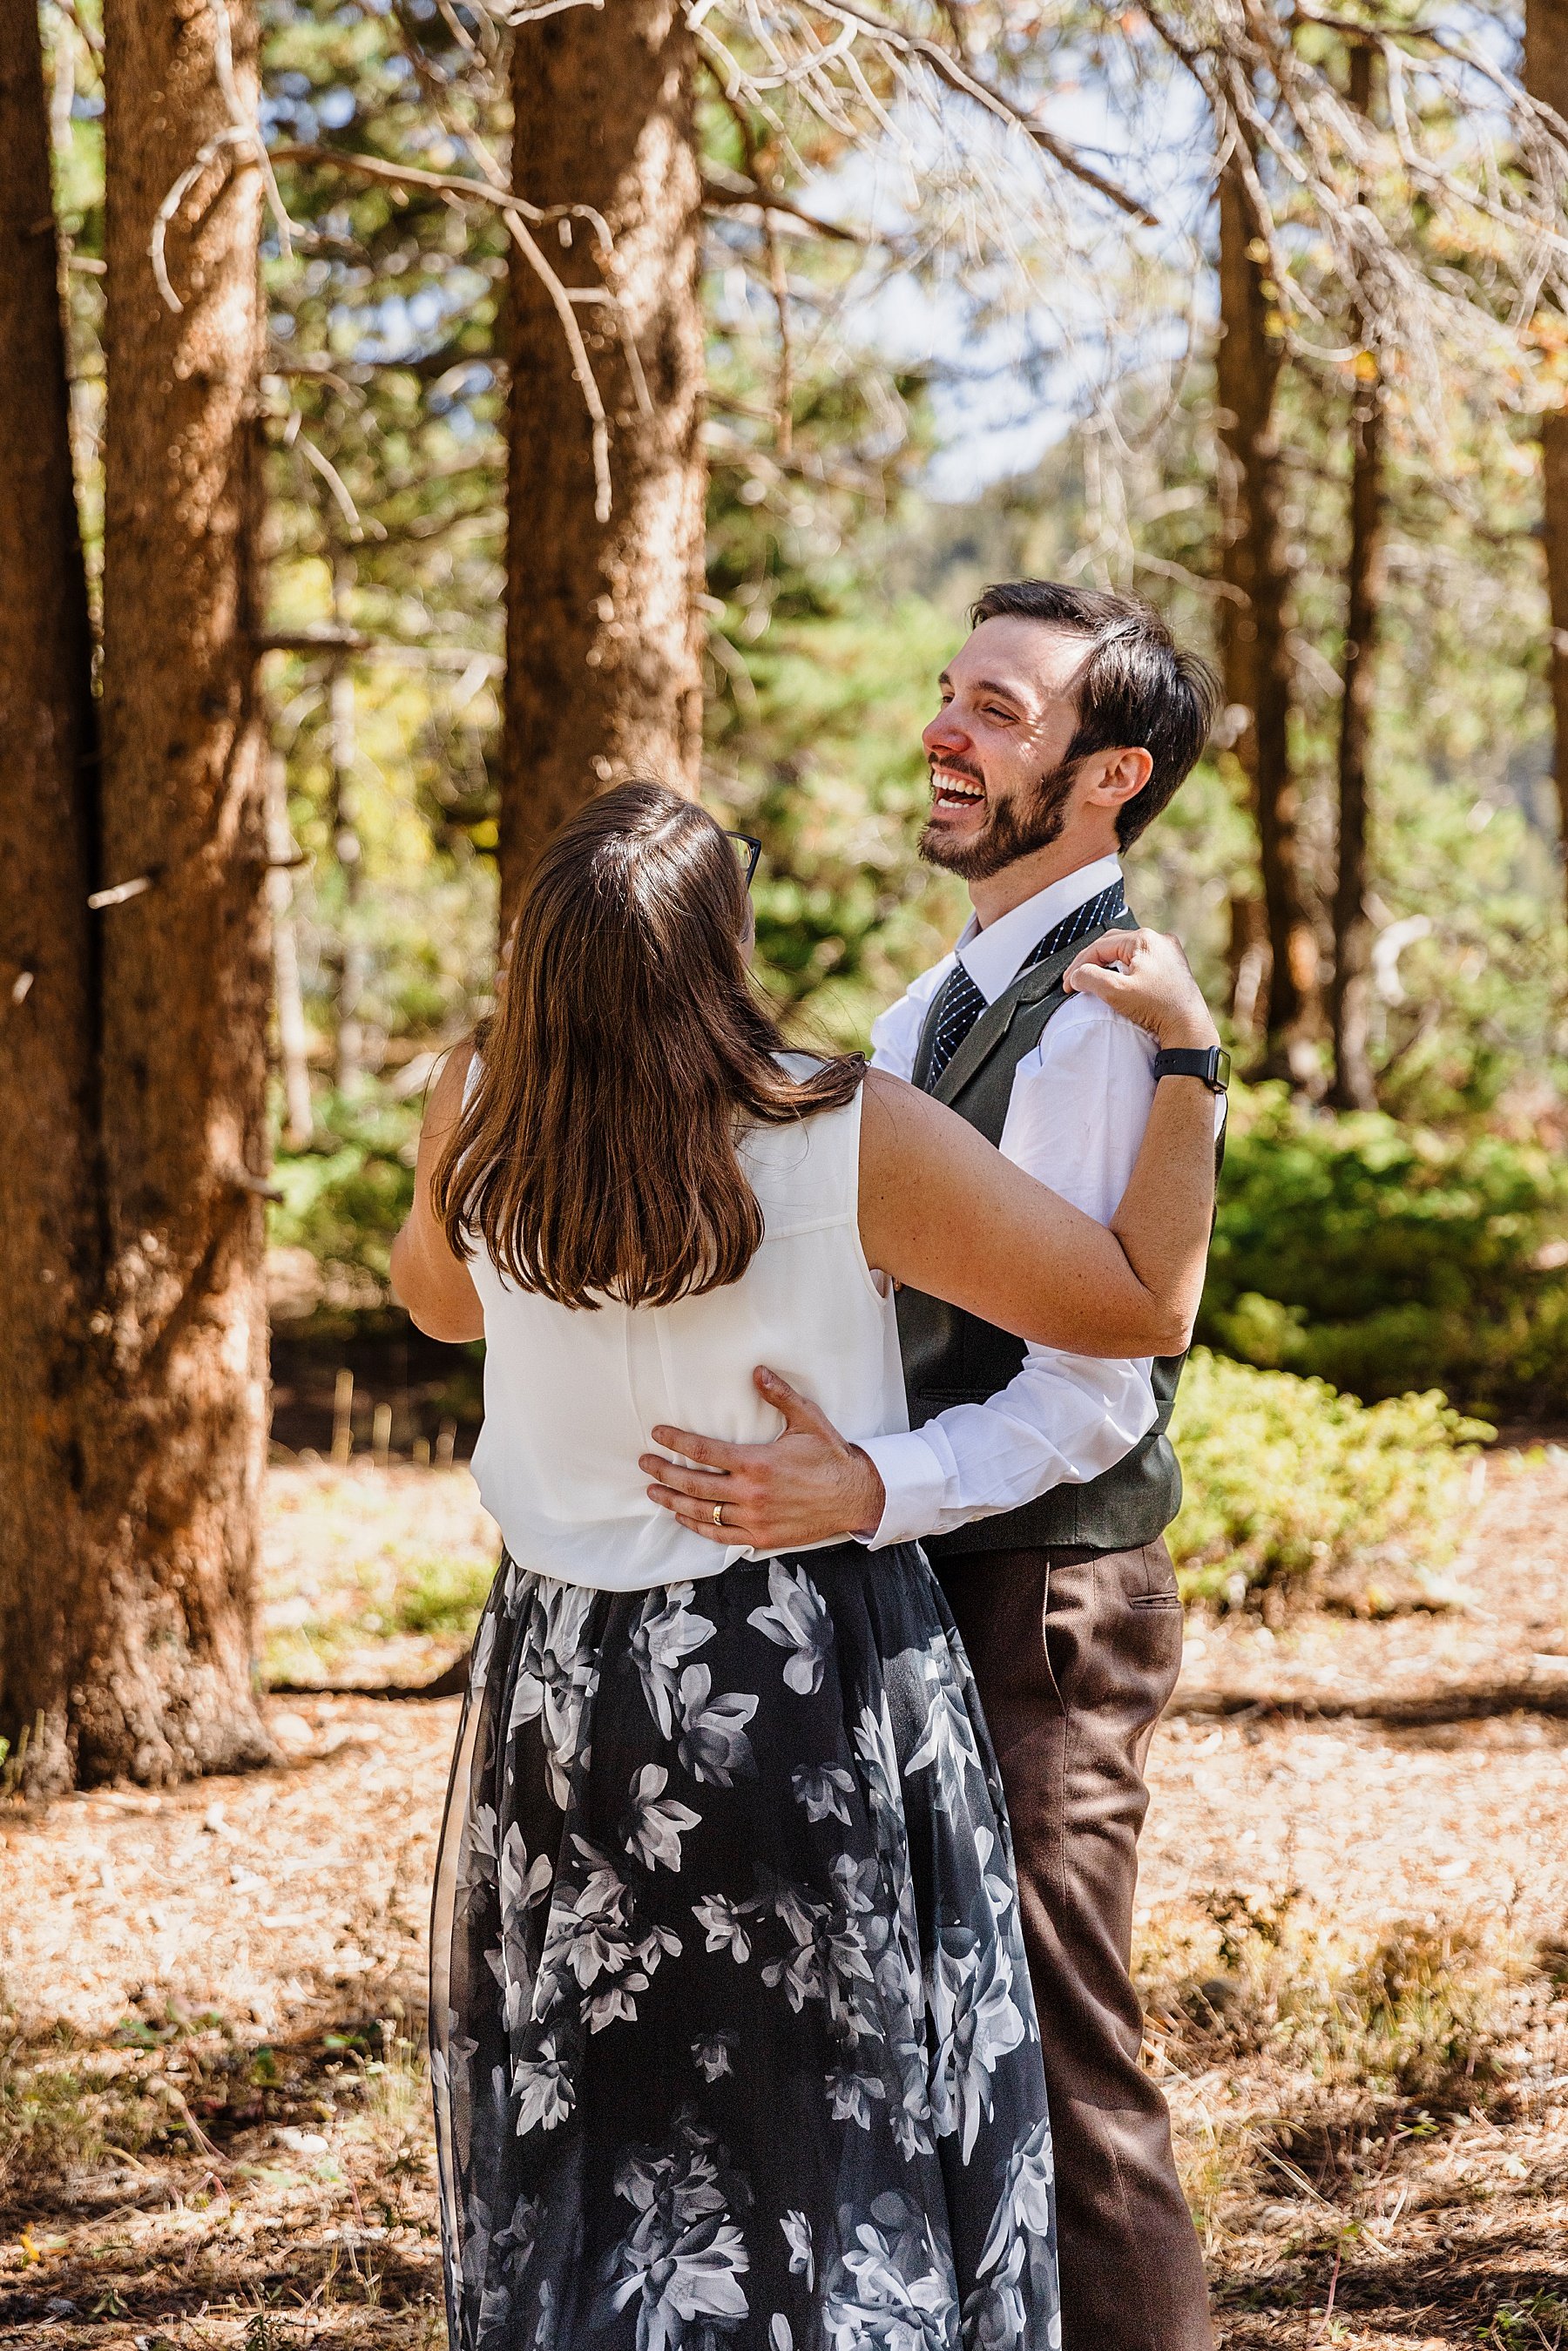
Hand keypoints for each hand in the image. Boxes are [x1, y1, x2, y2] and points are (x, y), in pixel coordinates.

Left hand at [640, 1368, 886, 1551]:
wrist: (855, 1496)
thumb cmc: (830, 1456)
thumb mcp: (808, 1420)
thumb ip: (780, 1396)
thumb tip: (757, 1371)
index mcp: (757, 1463)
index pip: (703, 1451)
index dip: (676, 1442)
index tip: (657, 1434)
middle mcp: (750, 1493)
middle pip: (694, 1484)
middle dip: (665, 1472)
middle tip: (645, 1463)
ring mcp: (754, 1519)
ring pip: (702, 1512)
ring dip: (673, 1502)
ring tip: (654, 1491)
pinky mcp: (760, 1537)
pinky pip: (720, 1535)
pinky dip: (697, 1527)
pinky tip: (683, 1517)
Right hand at [1063, 927, 1218, 1052]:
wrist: (1189, 1028)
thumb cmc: (1156, 1009)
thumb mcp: (1115, 992)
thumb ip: (1089, 978)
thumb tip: (1077, 975)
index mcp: (1144, 939)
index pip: (1100, 947)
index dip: (1079, 965)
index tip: (1068, 985)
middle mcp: (1159, 940)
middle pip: (1113, 945)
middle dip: (1091, 962)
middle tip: (1076, 980)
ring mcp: (1168, 952)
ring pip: (1127, 952)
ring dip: (1108, 964)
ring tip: (1093, 979)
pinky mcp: (1174, 966)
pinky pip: (1141, 961)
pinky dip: (1125, 968)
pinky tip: (1118, 980)